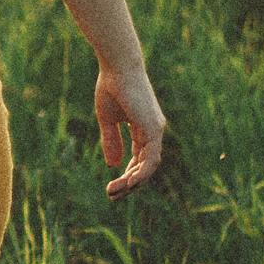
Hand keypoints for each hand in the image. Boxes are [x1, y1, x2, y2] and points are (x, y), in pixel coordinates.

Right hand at [96, 63, 165, 199]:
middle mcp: (154, 131)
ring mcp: (156, 130)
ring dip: (132, 182)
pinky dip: (140, 173)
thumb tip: (113, 165)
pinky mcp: (153, 129)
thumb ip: (112, 140)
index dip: (127, 174)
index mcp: (144, 128)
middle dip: (129, 184)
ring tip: (113, 191)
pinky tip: (127, 182)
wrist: (117, 67)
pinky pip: (150, 159)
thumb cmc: (111, 87)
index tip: (112, 186)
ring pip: (149, 167)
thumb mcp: (107, 119)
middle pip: (146, 166)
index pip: (140, 159)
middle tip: (112, 195)